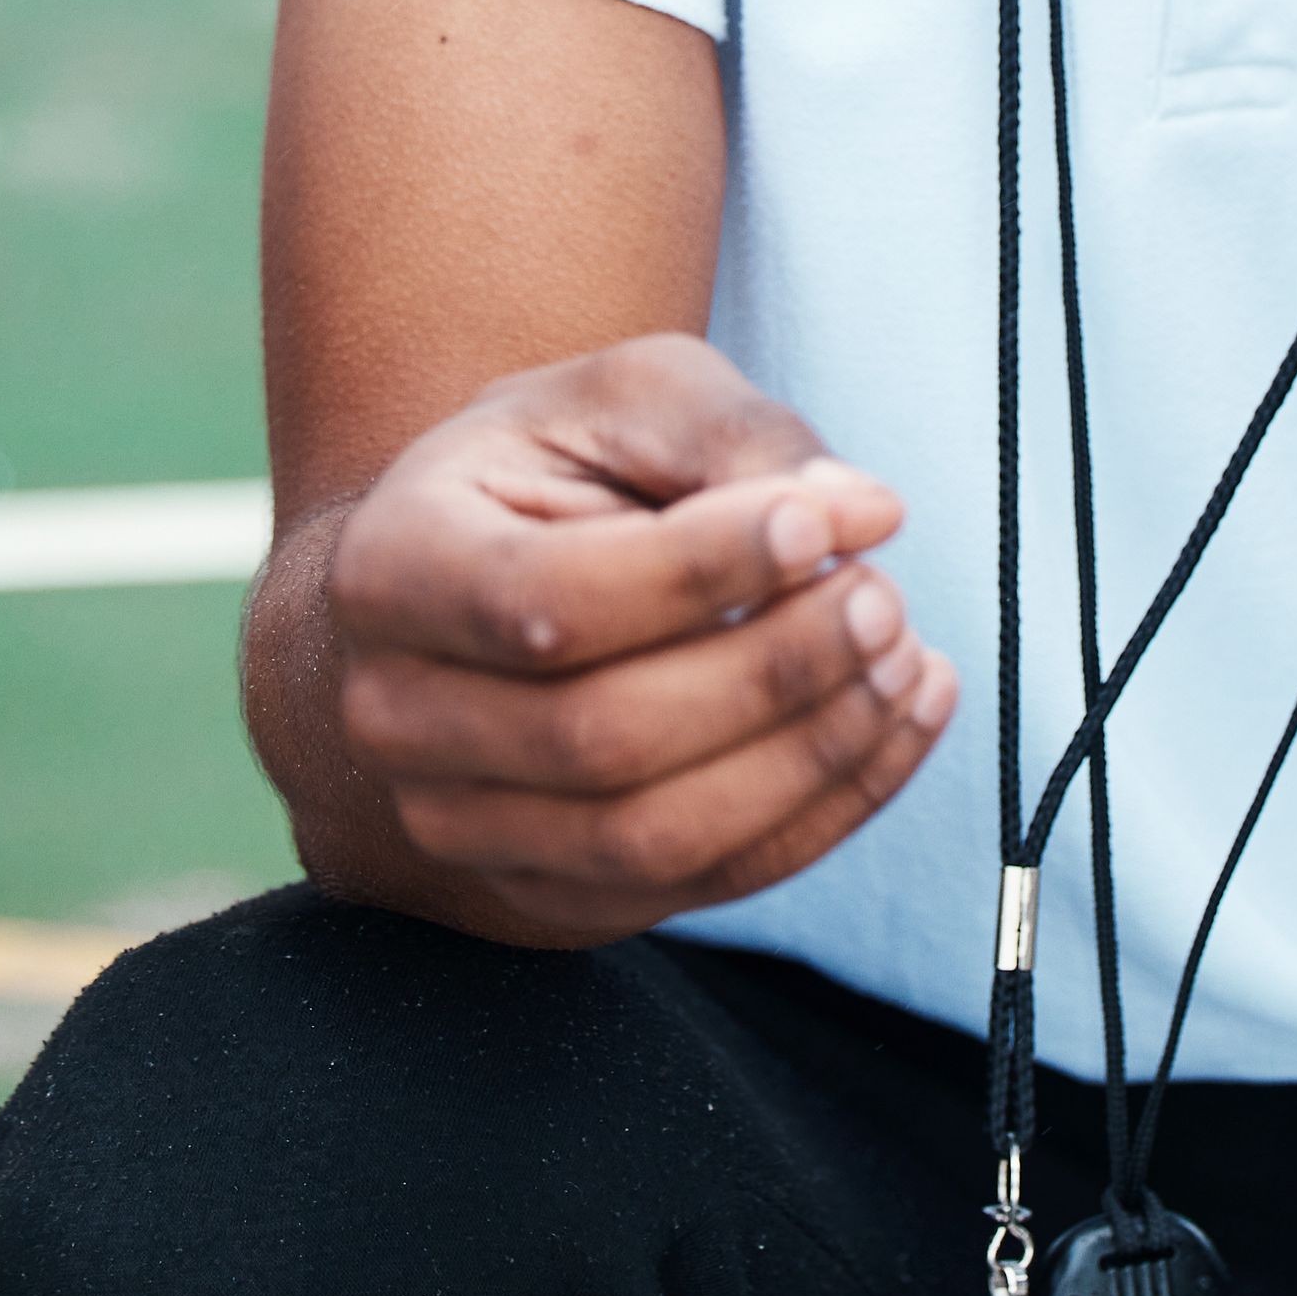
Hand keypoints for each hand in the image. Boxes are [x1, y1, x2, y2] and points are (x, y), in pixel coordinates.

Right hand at [315, 335, 956, 948]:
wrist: (471, 593)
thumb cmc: (554, 475)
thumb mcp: (626, 399)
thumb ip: (732, 437)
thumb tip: (856, 513)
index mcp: (389, 571)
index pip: (546, 600)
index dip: (701, 571)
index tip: (833, 522)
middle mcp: (396, 720)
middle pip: (602, 736)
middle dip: (773, 671)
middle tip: (884, 597)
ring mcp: (461, 829)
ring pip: (652, 838)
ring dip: (810, 758)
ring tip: (907, 662)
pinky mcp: (551, 896)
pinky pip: (702, 885)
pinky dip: (825, 815)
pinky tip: (899, 724)